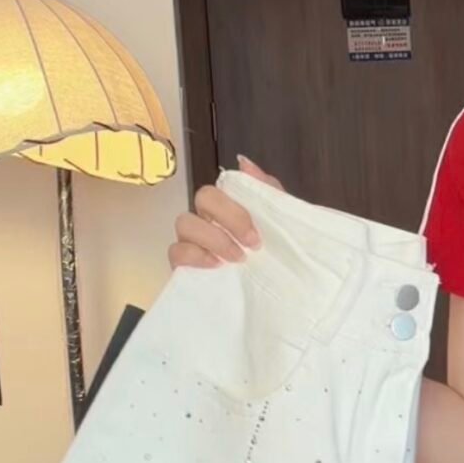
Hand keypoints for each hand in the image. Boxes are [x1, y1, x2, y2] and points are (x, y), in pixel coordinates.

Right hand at [167, 154, 285, 270]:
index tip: (256, 235)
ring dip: (211, 238)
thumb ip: (268, 192)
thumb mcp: (286, 226)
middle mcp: (210, 222)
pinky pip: (175, 252)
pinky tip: (216, 267)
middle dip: (227, 219)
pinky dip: (193, 256)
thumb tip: (243, 161)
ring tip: (236, 260)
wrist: (288, 301)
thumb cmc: (283, 261)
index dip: (234, 207)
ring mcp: (194, 244)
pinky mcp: (185, 269)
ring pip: (184, 223)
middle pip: (202, 198)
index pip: (221, 188)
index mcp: (232, 209)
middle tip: (250, 246)